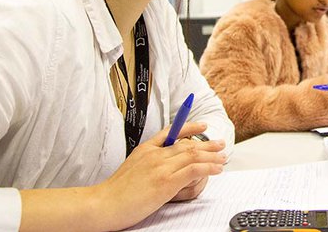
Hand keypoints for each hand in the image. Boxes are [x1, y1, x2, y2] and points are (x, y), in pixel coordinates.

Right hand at [93, 122, 225, 230]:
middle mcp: (155, 154)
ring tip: (223, 158)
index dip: (189, 126)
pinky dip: (208, 168)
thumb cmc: (115, 192)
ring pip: (193, 155)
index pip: (171, 132)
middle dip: (206, 143)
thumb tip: (163, 165)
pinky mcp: (166, 181)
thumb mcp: (132, 169)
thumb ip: (148, 163)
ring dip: (211, 156)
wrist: (104, 203)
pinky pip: (193, 169)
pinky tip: (216, 170)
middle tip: (220, 144)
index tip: (202, 125)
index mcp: (145, 149)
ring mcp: (161, 167)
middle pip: (186, 144)